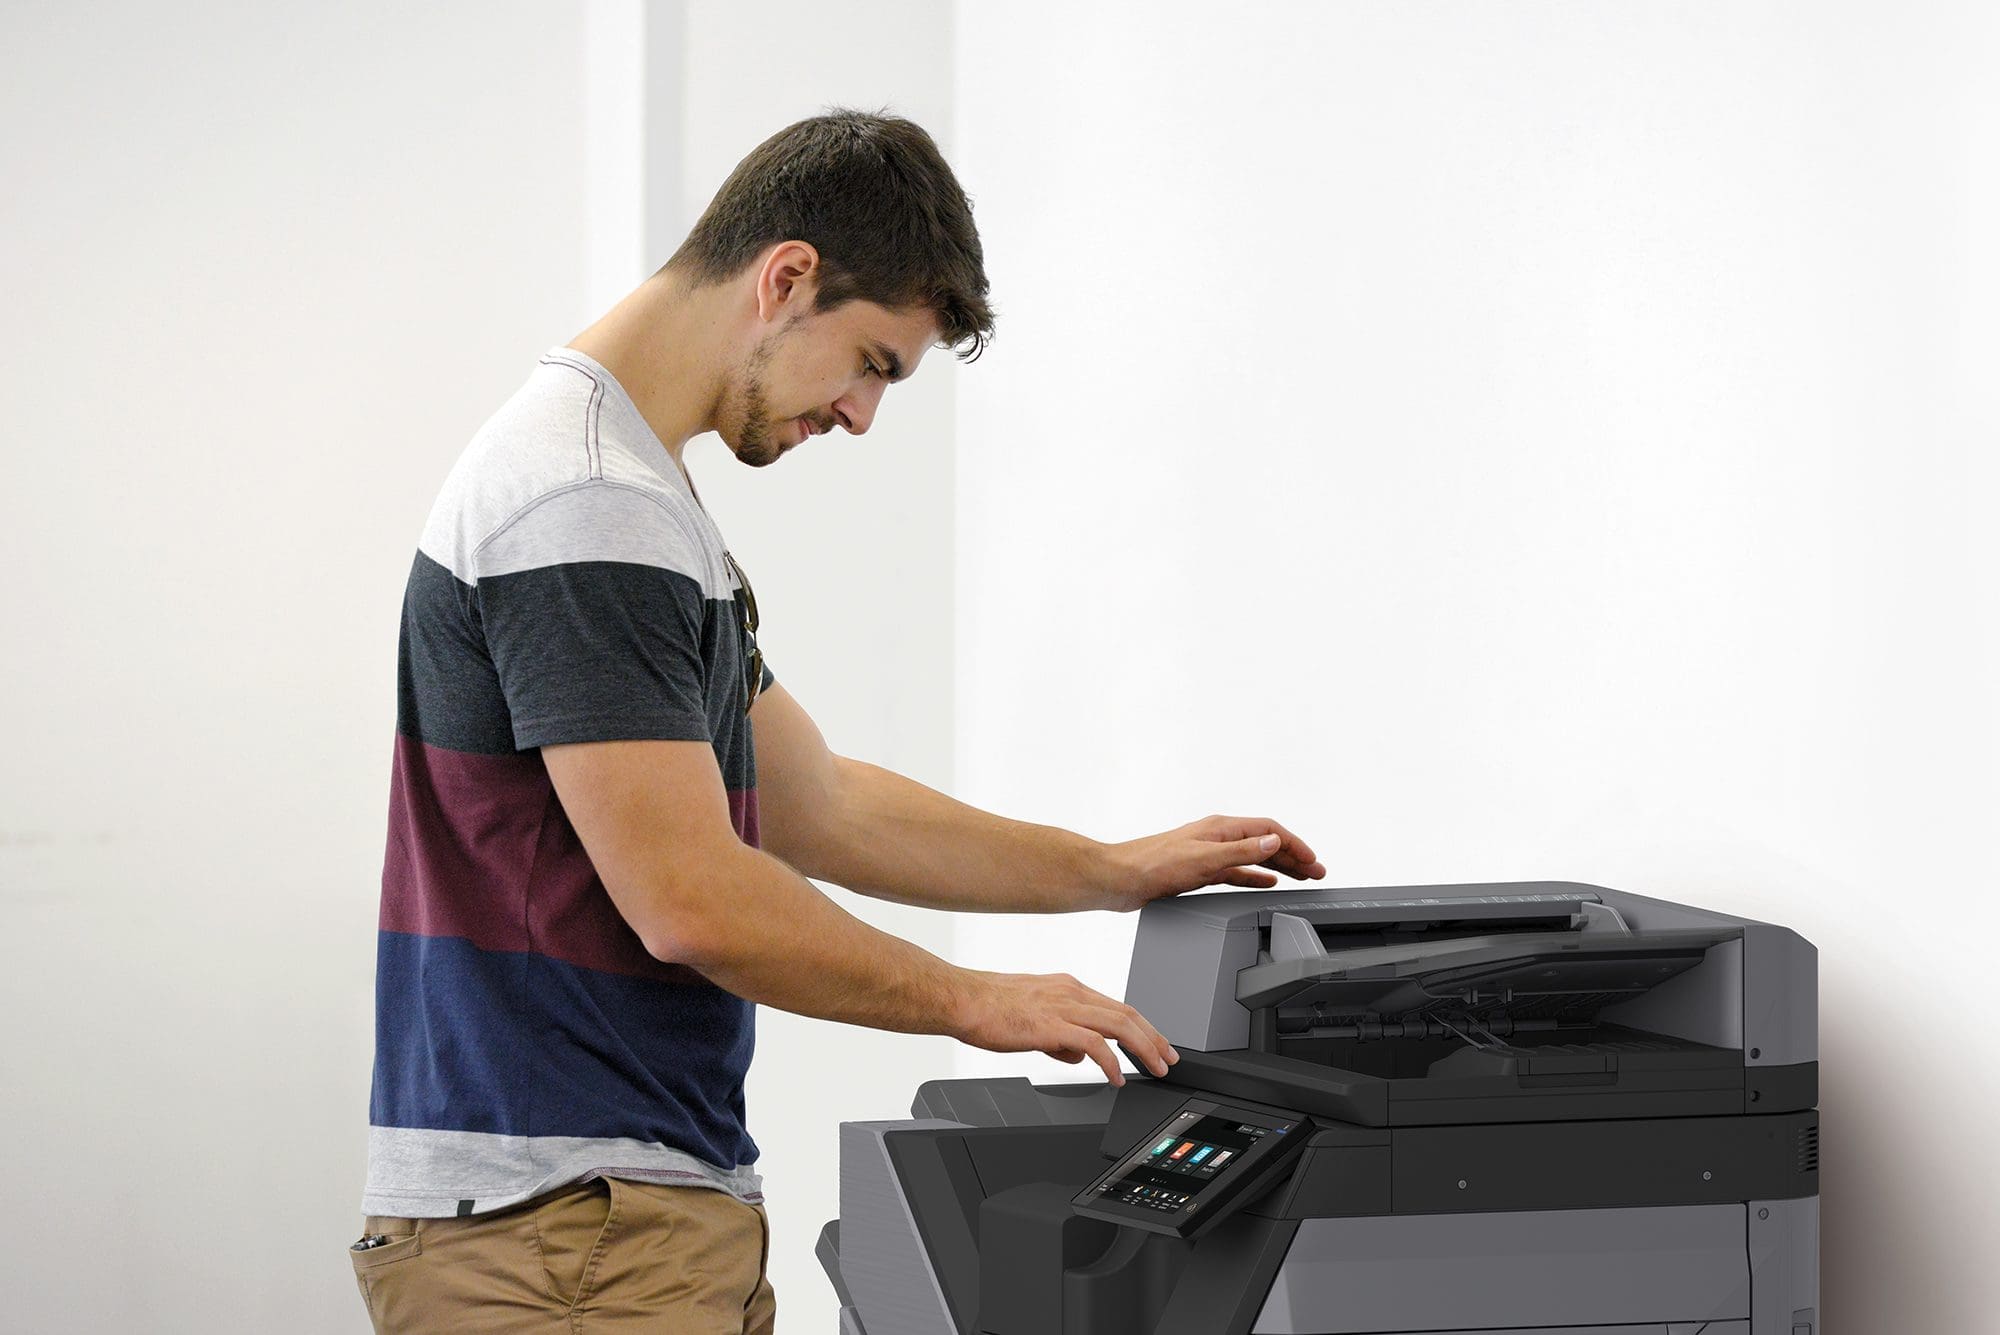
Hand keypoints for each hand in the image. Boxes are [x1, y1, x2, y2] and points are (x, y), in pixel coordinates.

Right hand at [950, 969, 1178, 1086]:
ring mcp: (1063, 1007)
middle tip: (1169, 1058)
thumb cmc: (988, 1006)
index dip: (1141, 1025)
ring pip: (1118, 1024)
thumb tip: (1078, 1055)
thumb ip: (1059, 1035)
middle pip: (1126, 1012)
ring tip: (1155, 1067)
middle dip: (1153, 1037)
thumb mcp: (1033, 1016)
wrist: (962, 999)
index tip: (1155, 1042)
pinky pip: (1093, 1044)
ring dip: (1143, 1047)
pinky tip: (1115, 1077)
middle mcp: (1071, 992)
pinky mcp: (1051, 1025)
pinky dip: (1111, 1061)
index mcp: (1068, 987)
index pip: (1116, 1005)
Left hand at [1101, 814, 1324, 911]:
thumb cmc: (1154, 865)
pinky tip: (1266, 884)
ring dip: (1279, 867)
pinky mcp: (1198, 871)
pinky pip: (1237, 872)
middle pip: (1265, 843)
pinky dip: (1255, 877)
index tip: (1313, 861)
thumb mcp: (1205, 859)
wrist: (1122, 879)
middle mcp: (1217, 837)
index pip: (1269, 831)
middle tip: (1316, 872)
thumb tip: (1274, 842)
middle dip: (1293, 856)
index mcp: (1221, 828)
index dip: (1295, 845)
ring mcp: (1208, 853)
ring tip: (1300, 878)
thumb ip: (1242, 851)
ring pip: (1253, 858)